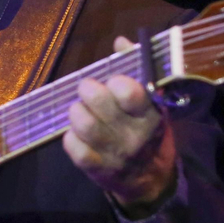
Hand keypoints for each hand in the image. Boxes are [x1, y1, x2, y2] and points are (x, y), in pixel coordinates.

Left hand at [62, 35, 177, 216]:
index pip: (130, 92)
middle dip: (88, 89)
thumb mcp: (153, 104)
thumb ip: (136, 70)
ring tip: (80, 109)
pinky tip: (76, 133)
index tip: (112, 81)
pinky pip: (73, 147)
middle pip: (100, 103)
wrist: (151, 181)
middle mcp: (133, 135)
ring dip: (77, 111)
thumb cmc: (148, 134)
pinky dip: (70, 136)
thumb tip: (120, 41)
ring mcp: (114, 154)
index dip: (115, 81)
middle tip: (87, 89)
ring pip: (84, 124)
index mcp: (150, 115)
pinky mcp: (96, 169)